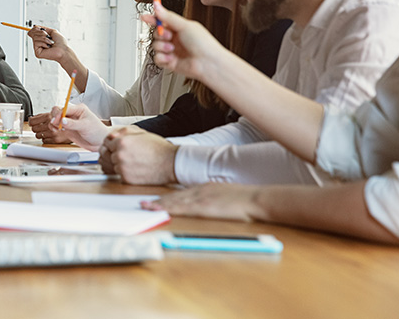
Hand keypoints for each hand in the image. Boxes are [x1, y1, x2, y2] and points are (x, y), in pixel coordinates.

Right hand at [27, 25, 68, 62]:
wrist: (63, 50)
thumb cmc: (61, 43)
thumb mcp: (52, 32)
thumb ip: (44, 28)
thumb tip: (35, 26)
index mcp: (41, 39)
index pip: (32, 32)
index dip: (35, 29)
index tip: (39, 28)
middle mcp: (39, 44)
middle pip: (32, 33)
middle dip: (41, 32)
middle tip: (47, 36)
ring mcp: (37, 48)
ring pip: (35, 37)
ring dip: (44, 38)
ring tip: (50, 42)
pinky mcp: (37, 53)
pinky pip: (36, 43)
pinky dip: (44, 43)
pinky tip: (48, 46)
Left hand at [29, 109, 71, 144]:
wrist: (76, 125)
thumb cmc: (64, 118)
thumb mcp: (53, 112)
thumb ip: (42, 115)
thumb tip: (31, 117)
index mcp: (48, 116)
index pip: (32, 121)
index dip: (31, 122)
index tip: (32, 122)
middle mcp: (50, 125)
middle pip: (34, 128)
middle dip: (35, 127)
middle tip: (39, 126)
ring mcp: (52, 133)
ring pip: (38, 135)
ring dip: (40, 133)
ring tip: (44, 131)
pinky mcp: (55, 140)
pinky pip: (44, 141)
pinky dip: (45, 138)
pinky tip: (49, 135)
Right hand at [34, 104, 110, 150]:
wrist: (100, 142)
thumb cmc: (97, 131)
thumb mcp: (85, 126)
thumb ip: (73, 124)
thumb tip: (62, 120)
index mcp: (79, 109)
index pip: (65, 109)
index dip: (59, 114)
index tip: (56, 121)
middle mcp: (73, 114)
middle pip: (58, 110)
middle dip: (55, 117)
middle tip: (56, 125)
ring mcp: (69, 121)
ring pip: (56, 118)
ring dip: (53, 122)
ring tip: (56, 128)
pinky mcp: (67, 128)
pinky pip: (57, 125)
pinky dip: (54, 127)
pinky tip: (56, 130)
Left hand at [100, 125, 177, 184]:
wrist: (171, 163)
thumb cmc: (158, 148)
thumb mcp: (141, 134)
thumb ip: (123, 132)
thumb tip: (110, 136)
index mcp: (122, 142)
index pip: (107, 143)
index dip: (114, 145)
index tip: (122, 148)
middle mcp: (119, 154)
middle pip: (109, 155)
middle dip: (118, 155)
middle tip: (132, 156)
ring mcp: (122, 167)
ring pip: (114, 166)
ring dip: (122, 165)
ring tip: (136, 163)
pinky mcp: (126, 179)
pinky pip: (120, 176)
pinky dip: (127, 174)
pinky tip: (138, 170)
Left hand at [141, 183, 259, 222]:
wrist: (255, 198)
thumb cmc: (246, 199)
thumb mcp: (227, 195)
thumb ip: (217, 198)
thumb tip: (213, 204)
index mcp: (206, 188)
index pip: (182, 193)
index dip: (167, 197)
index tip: (156, 199)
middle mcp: (199, 191)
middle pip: (174, 196)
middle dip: (158, 200)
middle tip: (143, 203)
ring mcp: (200, 198)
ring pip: (174, 201)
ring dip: (158, 204)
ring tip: (144, 206)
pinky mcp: (202, 206)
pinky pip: (181, 208)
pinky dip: (167, 209)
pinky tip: (158, 210)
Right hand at [143, 5, 222, 82]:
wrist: (208, 63)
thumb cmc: (204, 44)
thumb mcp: (184, 26)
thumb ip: (168, 17)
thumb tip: (157, 6)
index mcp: (179, 28)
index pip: (162, 20)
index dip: (152, 18)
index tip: (144, 16)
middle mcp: (175, 38)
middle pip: (156, 33)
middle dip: (160, 34)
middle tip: (168, 35)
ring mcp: (172, 50)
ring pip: (155, 46)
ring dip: (162, 47)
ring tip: (172, 49)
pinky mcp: (169, 62)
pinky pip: (157, 58)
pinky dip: (162, 58)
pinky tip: (171, 58)